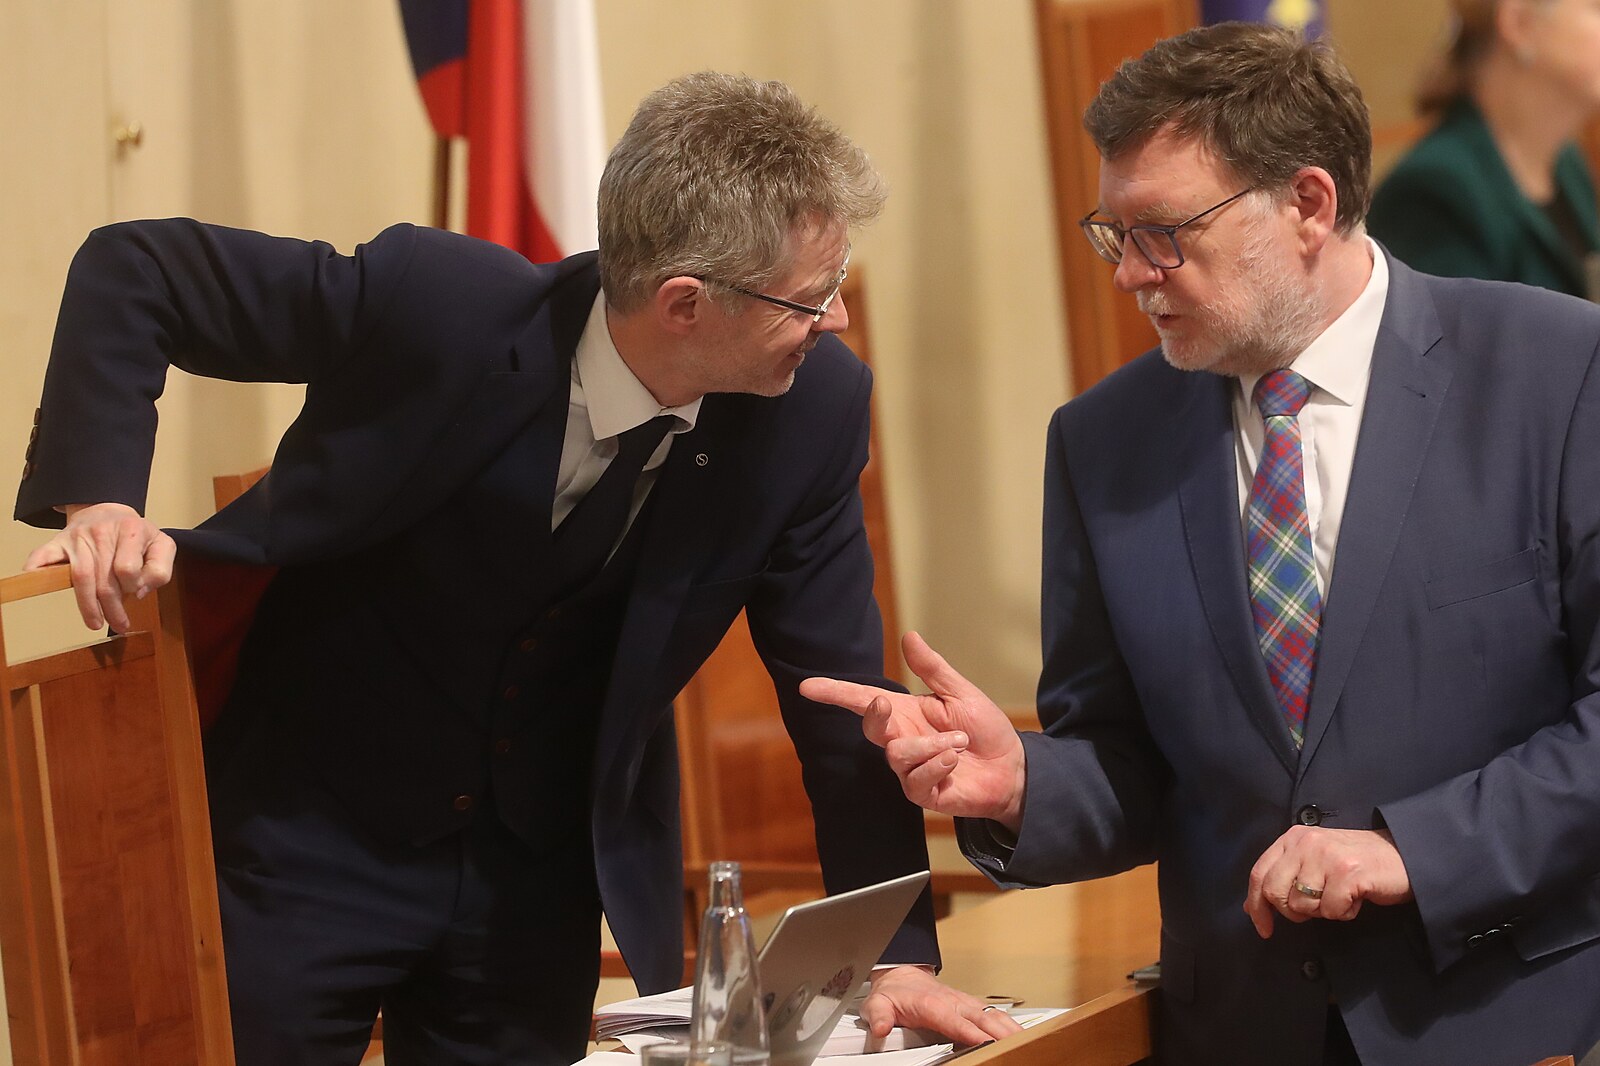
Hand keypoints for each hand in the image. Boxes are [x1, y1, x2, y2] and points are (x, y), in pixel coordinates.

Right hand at [24, 502, 174, 630]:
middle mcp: (102, 532)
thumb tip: (139, 592)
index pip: (127, 568)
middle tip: (118, 624)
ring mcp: (78, 537)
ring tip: (94, 622)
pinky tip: (36, 582)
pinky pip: (43, 555)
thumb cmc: (136, 535)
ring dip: (87, 605)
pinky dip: (37, 568)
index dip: (132, 586)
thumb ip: (159, 570)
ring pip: (80, 576)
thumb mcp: (162, 546)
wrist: (108, 511)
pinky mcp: (59, 541)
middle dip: (111, 608)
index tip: (135, 593)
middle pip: (104, 578)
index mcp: (131, 530)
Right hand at [799, 632, 1025, 829]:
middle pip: (870, 728)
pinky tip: (955, 762)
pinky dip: (937, 765)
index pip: (863, 700)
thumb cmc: (985, 730)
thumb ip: (932, 669)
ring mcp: (909, 768)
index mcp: (906, 712)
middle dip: (874, 716)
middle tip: (886, 705)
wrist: (1013, 768)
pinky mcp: (922, 793)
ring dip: (931, 746)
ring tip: (960, 744)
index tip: (807, 686)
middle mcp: (902, 739)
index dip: (835, 693)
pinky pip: (914, 780)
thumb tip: (908, 636)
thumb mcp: (960, 693)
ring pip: (896, 754)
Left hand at [860, 966, 1023, 1047]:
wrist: (901, 974)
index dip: (972, 1033)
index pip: (956, 1022)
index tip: (986, 1043)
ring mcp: (965, 1003)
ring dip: (1009, 1027)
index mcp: (932, 1005)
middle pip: (983, 1018)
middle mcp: (954, 1002)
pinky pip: (993, 1014)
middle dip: (1001, 1031)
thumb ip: (879, 1016)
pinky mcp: (971, 1006)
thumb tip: (881, 1028)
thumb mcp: (878, 1003)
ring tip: (1025, 1042)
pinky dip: (1007, 1024)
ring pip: (993, 1014)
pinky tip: (1017, 1035)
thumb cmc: (894, 992)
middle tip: (1017, 1045)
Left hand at [1243, 826, 1413, 937]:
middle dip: (1292, 911)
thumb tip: (1250, 907)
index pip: (1259, 873)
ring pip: (1302, 905)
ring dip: (1323, 911)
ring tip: (1341, 895)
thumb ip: (1283, 878)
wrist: (1404, 856)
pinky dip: (1344, 913)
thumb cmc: (1357, 863)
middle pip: (1275, 892)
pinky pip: (1331, 910)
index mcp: (1293, 838)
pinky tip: (1356, 898)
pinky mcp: (1348, 873)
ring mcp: (1327, 857)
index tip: (1263, 928)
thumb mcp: (1313, 862)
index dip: (1256, 905)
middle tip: (1317, 908)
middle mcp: (1306, 843)